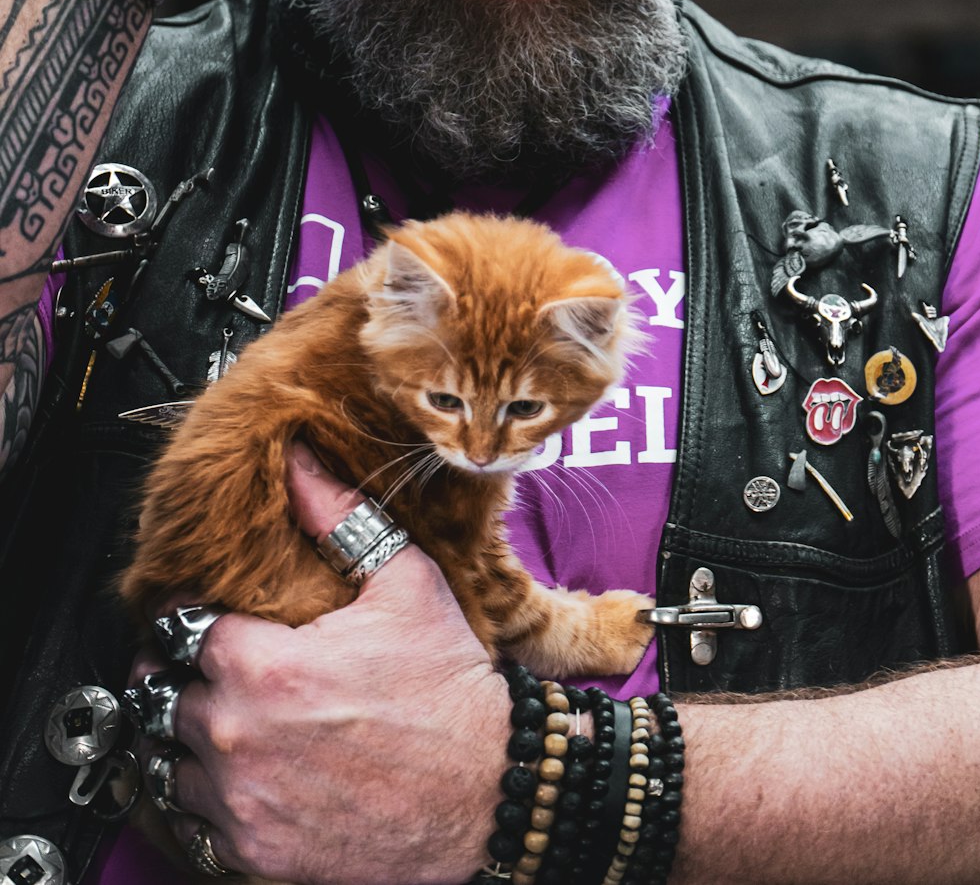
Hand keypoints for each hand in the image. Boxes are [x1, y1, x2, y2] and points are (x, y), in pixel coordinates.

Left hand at [136, 442, 508, 884]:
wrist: (490, 793)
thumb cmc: (449, 687)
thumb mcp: (405, 582)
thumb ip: (340, 515)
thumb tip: (300, 459)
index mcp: (263, 664)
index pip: (178, 626)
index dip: (193, 613)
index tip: (211, 614)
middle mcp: (238, 737)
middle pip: (164, 691)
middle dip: (187, 674)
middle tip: (221, 666)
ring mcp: (242, 803)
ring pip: (172, 758)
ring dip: (192, 736)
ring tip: (234, 719)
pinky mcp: (254, 855)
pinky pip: (195, 821)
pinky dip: (211, 796)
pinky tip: (250, 772)